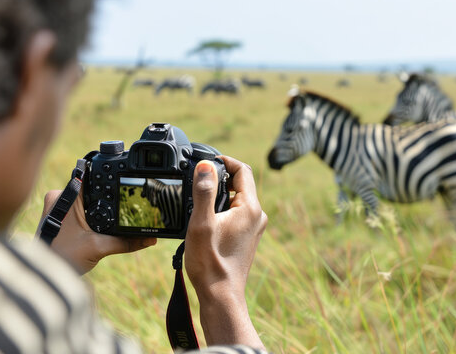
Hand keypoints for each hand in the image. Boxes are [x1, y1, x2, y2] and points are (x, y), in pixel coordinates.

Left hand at [36, 188, 156, 273]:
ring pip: (86, 203)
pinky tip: (91, 231)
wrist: (44, 275)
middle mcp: (58, 197)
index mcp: (64, 196)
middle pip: (91, 191)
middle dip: (103, 203)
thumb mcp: (99, 248)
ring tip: (95, 229)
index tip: (124, 185)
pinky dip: (89, 219)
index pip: (92, 178)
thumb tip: (149, 238)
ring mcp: (57, 207)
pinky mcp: (57, 217)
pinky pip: (79, 211)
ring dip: (95, 213)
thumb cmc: (62, 258)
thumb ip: (126, 242)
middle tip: (106, 220)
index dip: (109, 181)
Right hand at [185, 156, 266, 348]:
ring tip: (199, 199)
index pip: (243, 170)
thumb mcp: (201, 223)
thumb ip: (204, 192)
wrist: (221, 296)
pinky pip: (238, 213)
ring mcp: (254, 228)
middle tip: (198, 179)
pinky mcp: (248, 238)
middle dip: (220, 177)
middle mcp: (257, 216)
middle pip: (241, 183)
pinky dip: (223, 208)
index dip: (225, 160)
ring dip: (221, 194)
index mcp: (250, 208)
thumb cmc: (210, 263)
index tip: (206, 161)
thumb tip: (206, 165)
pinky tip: (206, 218)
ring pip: (239, 199)